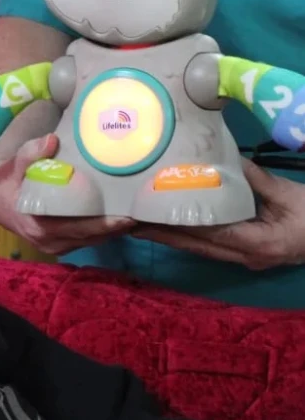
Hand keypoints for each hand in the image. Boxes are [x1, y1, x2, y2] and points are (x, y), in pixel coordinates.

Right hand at [0, 131, 135, 254]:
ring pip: (91, 240)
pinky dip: (103, 231)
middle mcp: (50, 241)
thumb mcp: (13, 166)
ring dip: (114, 231)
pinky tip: (120, 219)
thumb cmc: (5, 181)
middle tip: (144, 216)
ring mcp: (55, 245)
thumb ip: (30, 154)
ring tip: (140, 217)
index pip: (79, 228)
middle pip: (91, 237)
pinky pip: (86, 239)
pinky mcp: (59, 244)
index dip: (104, 224)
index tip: (128, 217)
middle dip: (118, 228)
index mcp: (40, 225)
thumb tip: (50, 140)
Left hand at [134, 159, 304, 269]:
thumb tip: (229, 161)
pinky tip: (170, 230)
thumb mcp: (290, 194)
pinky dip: (189, 238)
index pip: (211, 233)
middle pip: (197, 246)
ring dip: (172, 238)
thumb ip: (257, 179)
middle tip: (131, 224)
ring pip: (200, 249)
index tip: (152, 215)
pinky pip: (211, 247)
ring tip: (141, 227)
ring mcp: (246, 258)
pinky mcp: (246, 254)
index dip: (180, 224)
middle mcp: (247, 256)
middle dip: (164, 236)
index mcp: (259, 243)